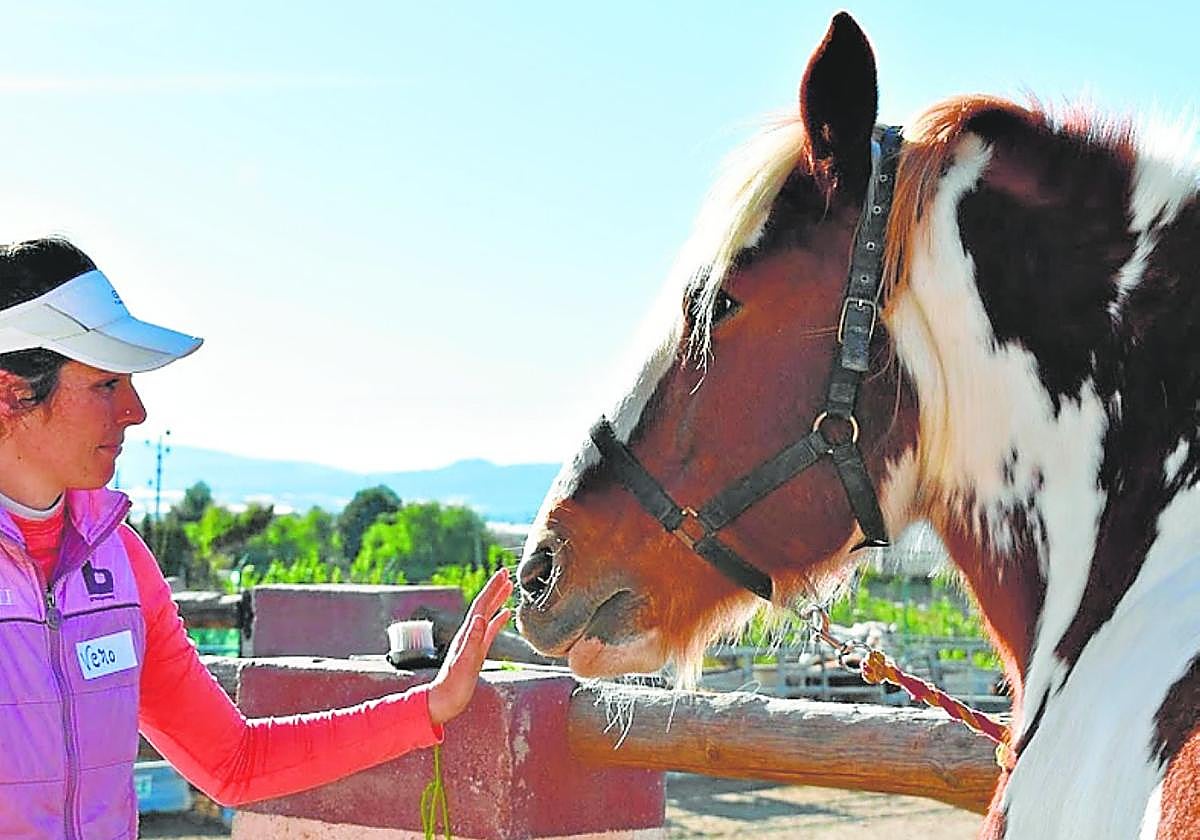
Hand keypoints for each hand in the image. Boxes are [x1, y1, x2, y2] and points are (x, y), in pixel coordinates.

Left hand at [426, 570, 513, 724]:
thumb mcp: (465, 663)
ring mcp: (473, 642)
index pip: (481, 605)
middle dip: (495, 589)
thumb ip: (473, 640)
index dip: (492, 589)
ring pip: (488, 615)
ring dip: (497, 600)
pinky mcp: (477, 652)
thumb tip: (480, 618)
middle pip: (484, 605)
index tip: (503, 574)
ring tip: (508, 588)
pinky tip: (505, 615)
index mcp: (467, 634)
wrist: (443, 701)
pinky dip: (498, 620)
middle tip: (506, 574)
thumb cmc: (453, 686)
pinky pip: (490, 631)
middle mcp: (469, 634)